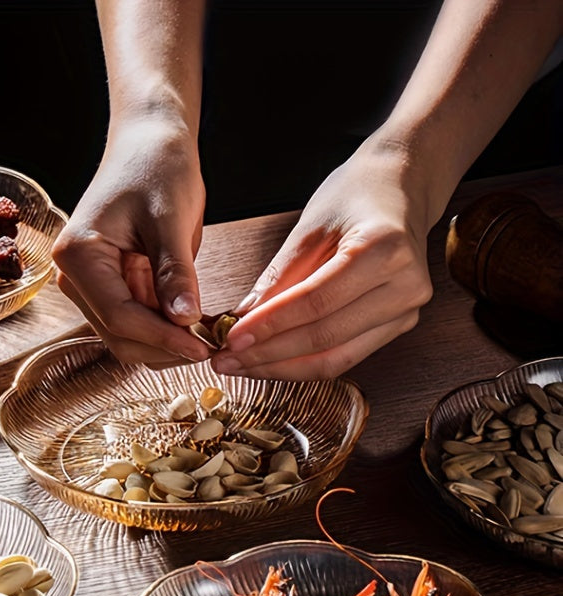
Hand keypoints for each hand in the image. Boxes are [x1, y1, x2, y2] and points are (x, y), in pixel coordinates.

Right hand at [52, 118, 212, 367]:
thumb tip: (184, 319)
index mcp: (79, 255)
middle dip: (164, 348)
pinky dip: (169, 330)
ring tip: (209, 336)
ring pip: (129, 336)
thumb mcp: (170, 217)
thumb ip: (175, 272)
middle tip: (211, 347)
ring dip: (168, 343)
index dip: (162, 338)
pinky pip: (141, 322)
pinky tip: (199, 327)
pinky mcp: (115, 288)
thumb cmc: (154, 164)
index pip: (118, 315)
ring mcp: (94, 285)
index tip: (202, 347)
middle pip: (119, 335)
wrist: (149, 143)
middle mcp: (77, 276)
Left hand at [212, 145, 434, 379]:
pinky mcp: (397, 326)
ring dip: (283, 367)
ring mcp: (405, 311)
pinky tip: (270, 362)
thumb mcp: (309, 227)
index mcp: (385, 250)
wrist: (398, 189)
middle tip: (227, 359)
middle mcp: (405, 286)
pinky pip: (344, 357)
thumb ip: (278, 278)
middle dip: (269, 354)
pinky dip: (303, 364)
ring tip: (242, 366)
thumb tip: (242, 320)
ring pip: (335, 359)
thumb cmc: (355, 197)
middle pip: (326, 338)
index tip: (231, 339)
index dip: (269, 326)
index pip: (315, 302)